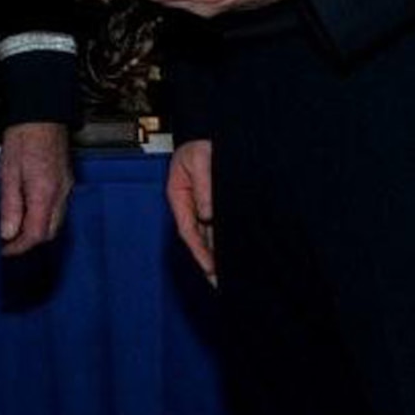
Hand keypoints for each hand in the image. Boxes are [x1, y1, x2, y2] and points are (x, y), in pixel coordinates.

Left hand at [0, 121, 72, 256]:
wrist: (43, 114)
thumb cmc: (23, 139)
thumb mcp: (9, 172)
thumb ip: (10, 205)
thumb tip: (8, 233)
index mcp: (46, 193)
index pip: (36, 234)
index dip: (19, 247)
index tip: (3, 249)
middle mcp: (61, 195)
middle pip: (50, 233)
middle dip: (29, 241)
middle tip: (7, 241)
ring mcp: (67, 188)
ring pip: (56, 222)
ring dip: (37, 230)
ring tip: (15, 228)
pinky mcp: (66, 182)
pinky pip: (58, 209)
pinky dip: (44, 217)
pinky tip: (29, 212)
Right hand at [167, 140, 215, 282]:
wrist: (225, 133)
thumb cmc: (205, 142)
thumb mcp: (200, 158)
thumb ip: (203, 184)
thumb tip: (207, 212)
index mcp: (178, 193)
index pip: (187, 229)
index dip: (198, 250)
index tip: (209, 267)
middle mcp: (191, 203)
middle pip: (198, 237)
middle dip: (207, 259)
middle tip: (218, 281)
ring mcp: (205, 204)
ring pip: (210, 234)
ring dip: (218, 253)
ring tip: (229, 275)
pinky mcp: (220, 204)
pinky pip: (220, 226)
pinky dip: (227, 240)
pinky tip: (236, 252)